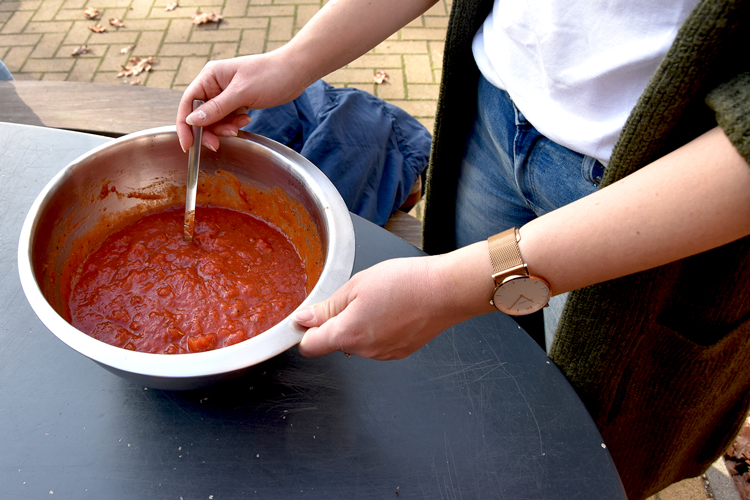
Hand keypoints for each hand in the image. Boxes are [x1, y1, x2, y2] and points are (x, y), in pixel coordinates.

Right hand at [176, 51, 312, 151]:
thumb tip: (192, 121)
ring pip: (215, 119)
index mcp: (210, 76)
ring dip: (225, 128)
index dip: (185, 125)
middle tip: (218, 144)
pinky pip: (228, 118)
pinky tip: (247, 119)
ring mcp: (226, 93)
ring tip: (240, 126)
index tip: (188, 145)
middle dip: (209, 130)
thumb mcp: (241, 93)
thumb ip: (216, 108)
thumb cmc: (270, 75)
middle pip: (200, 115)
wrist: (295, 72)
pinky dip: (235, 123)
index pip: (188, 103)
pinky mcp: (238, 101)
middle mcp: (214, 84)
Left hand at [296, 246, 496, 359]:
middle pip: (335, 341)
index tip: (308, 317)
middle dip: (337, 321)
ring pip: (357, 342)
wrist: (447, 291)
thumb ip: (327, 307)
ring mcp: (384, 354)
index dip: (305, 330)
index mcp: (348, 334)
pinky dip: (378, 329)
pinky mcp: (400, 352)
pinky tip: (393, 310)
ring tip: (380, 300)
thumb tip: (304, 320)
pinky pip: (377, 343)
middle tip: (356, 295)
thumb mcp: (357, 285)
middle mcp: (365, 351)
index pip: (310, 346)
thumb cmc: (407, 283)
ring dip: (359, 324)